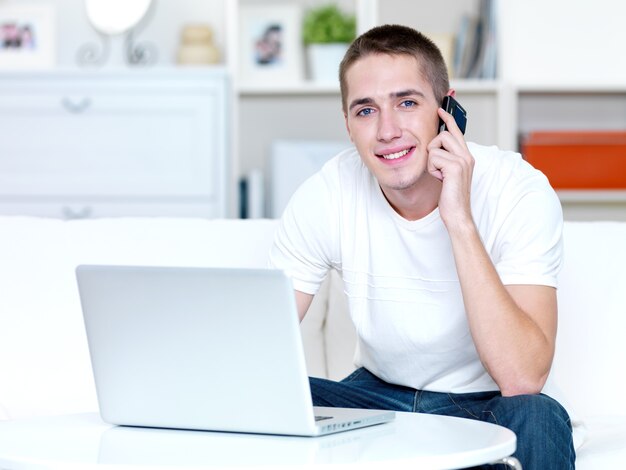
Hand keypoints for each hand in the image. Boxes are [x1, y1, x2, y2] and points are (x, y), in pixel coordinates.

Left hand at [427, 107, 474, 230]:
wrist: (457, 214)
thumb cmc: (451, 197)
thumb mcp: (447, 174)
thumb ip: (445, 159)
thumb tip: (434, 148)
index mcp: (466, 156)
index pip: (456, 131)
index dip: (448, 119)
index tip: (440, 109)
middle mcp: (467, 156)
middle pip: (443, 135)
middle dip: (432, 149)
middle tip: (437, 166)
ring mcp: (463, 160)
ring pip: (435, 146)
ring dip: (431, 162)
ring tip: (440, 176)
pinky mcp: (455, 166)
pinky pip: (433, 158)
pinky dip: (432, 170)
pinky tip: (440, 180)